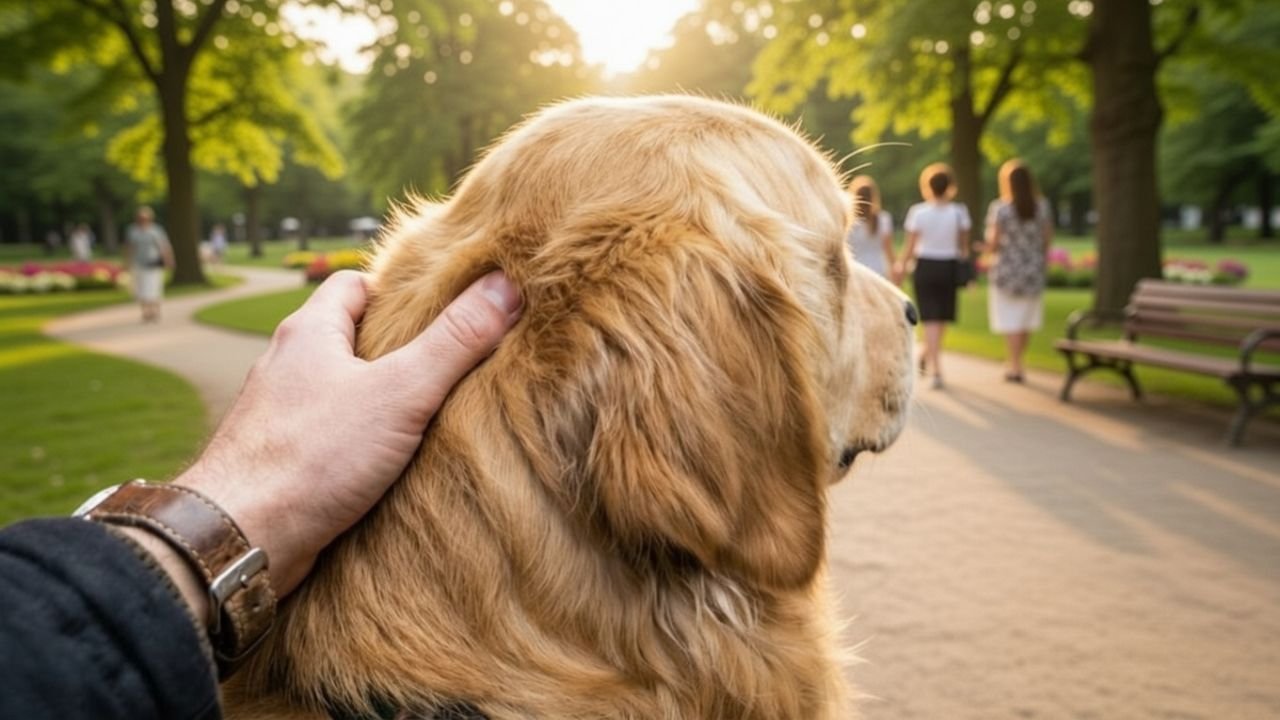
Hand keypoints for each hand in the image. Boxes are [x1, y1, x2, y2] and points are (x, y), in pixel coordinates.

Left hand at [176, 270, 521, 596]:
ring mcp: (281, 416)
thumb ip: (455, 341)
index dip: (401, 290)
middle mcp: (288, 367)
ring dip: (381, 401)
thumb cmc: (311, 458)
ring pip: (341, 392)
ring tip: (433, 416)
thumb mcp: (400, 392)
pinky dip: (362, 444)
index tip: (445, 307)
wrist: (239, 541)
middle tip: (454, 362)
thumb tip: (506, 286)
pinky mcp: (283, 462)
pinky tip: (392, 466)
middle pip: (351, 338)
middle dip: (400, 349)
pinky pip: (331, 438)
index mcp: (309, 332)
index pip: (356, 284)